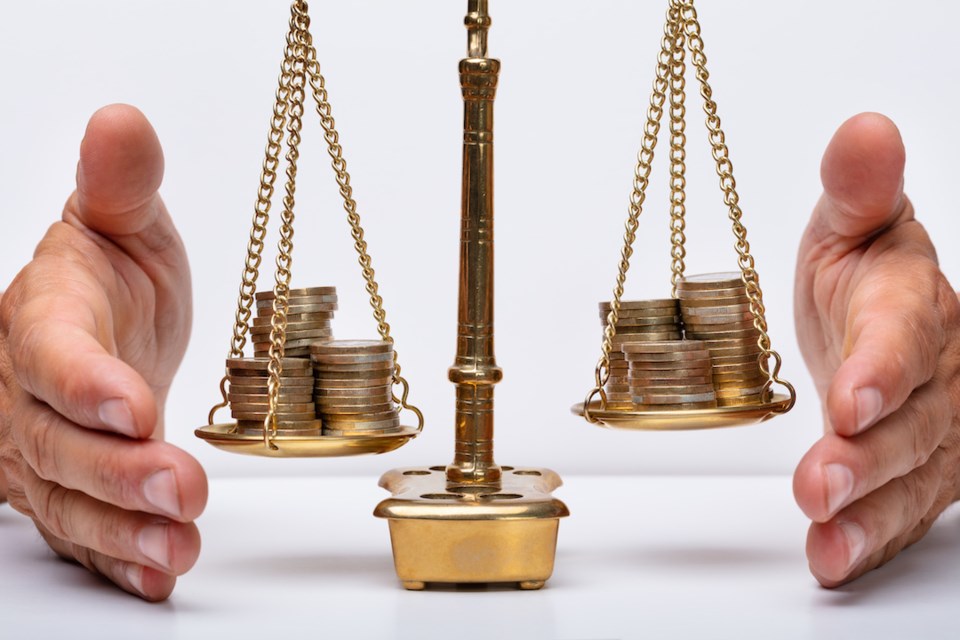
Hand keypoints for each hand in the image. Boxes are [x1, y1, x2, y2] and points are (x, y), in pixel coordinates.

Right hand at [0, 105, 206, 600]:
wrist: (102, 328)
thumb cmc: (112, 276)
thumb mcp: (124, 224)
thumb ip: (122, 186)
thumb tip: (123, 121)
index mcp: (42, 319)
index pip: (50, 353)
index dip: (85, 381)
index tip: (133, 402)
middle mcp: (27, 393)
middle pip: (58, 441)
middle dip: (118, 470)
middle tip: (180, 488)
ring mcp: (41, 450)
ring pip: (69, 498)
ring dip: (124, 528)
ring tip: (180, 546)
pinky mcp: (65, 491)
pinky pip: (83, 532)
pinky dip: (120, 557)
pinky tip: (161, 571)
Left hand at [793, 113, 959, 586]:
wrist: (878, 320)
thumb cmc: (862, 269)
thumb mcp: (851, 223)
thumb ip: (858, 190)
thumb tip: (865, 129)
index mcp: (913, 303)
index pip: (904, 334)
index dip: (881, 367)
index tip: (852, 396)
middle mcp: (935, 372)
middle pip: (910, 419)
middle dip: (867, 454)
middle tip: (820, 483)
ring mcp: (932, 428)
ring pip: (910, 475)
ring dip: (867, 508)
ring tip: (825, 532)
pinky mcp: (918, 471)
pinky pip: (901, 508)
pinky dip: (868, 537)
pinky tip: (832, 557)